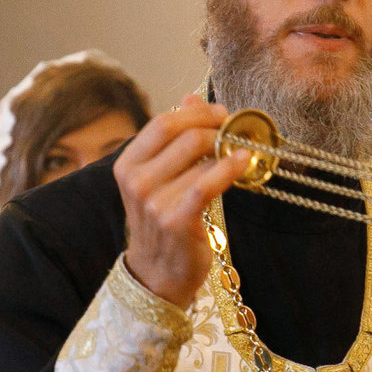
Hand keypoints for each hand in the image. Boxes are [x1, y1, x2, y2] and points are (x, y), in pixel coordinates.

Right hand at [114, 97, 248, 308]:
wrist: (157, 275)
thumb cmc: (163, 224)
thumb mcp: (159, 178)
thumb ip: (173, 139)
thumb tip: (191, 97)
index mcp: (127, 165)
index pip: (163, 123)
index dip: (197, 112)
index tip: (221, 113)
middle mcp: (136, 182)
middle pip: (184, 135)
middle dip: (216, 127)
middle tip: (235, 130)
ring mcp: (154, 202)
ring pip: (200, 157)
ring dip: (227, 149)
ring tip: (243, 149)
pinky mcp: (176, 220)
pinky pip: (207, 182)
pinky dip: (230, 167)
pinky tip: (244, 161)